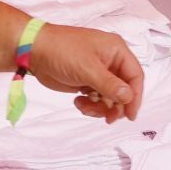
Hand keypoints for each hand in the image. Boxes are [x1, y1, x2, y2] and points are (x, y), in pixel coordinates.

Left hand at [26, 22, 144, 121]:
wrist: (35, 51)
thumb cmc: (62, 51)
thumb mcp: (88, 69)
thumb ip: (110, 85)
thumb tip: (128, 97)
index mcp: (116, 50)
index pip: (135, 76)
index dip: (135, 96)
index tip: (130, 115)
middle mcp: (110, 61)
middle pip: (124, 89)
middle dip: (115, 105)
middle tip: (108, 118)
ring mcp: (98, 72)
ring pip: (110, 97)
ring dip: (100, 107)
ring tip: (85, 107)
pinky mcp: (87, 81)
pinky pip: (97, 98)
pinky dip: (90, 105)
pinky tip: (78, 102)